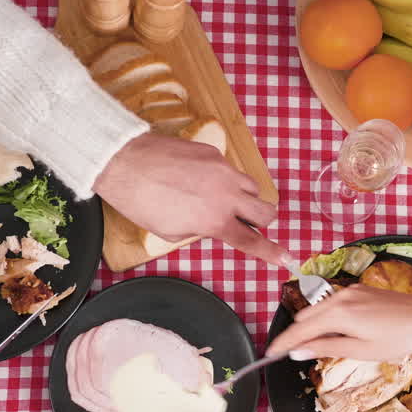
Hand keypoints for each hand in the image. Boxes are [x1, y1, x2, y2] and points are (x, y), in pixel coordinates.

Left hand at [94, 132, 285, 263]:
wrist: (125, 163)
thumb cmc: (141, 201)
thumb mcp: (171, 231)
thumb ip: (199, 230)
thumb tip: (210, 224)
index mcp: (215, 221)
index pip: (251, 241)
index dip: (271, 252)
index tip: (286, 258)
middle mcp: (226, 195)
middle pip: (266, 212)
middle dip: (263, 221)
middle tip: (251, 222)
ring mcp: (223, 171)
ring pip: (252, 186)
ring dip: (245, 197)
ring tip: (222, 198)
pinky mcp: (213, 153)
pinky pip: (230, 169)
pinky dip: (223, 178)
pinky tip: (199, 179)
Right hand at [265, 285, 411, 360]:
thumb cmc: (398, 339)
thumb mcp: (360, 351)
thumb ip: (326, 348)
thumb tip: (297, 351)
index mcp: (338, 314)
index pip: (300, 330)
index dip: (283, 343)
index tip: (269, 354)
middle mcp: (340, 297)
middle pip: (305, 316)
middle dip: (297, 334)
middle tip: (294, 354)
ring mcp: (350, 291)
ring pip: (318, 308)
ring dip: (312, 326)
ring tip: (317, 346)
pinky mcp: (360, 290)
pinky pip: (333, 303)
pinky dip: (327, 317)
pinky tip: (337, 331)